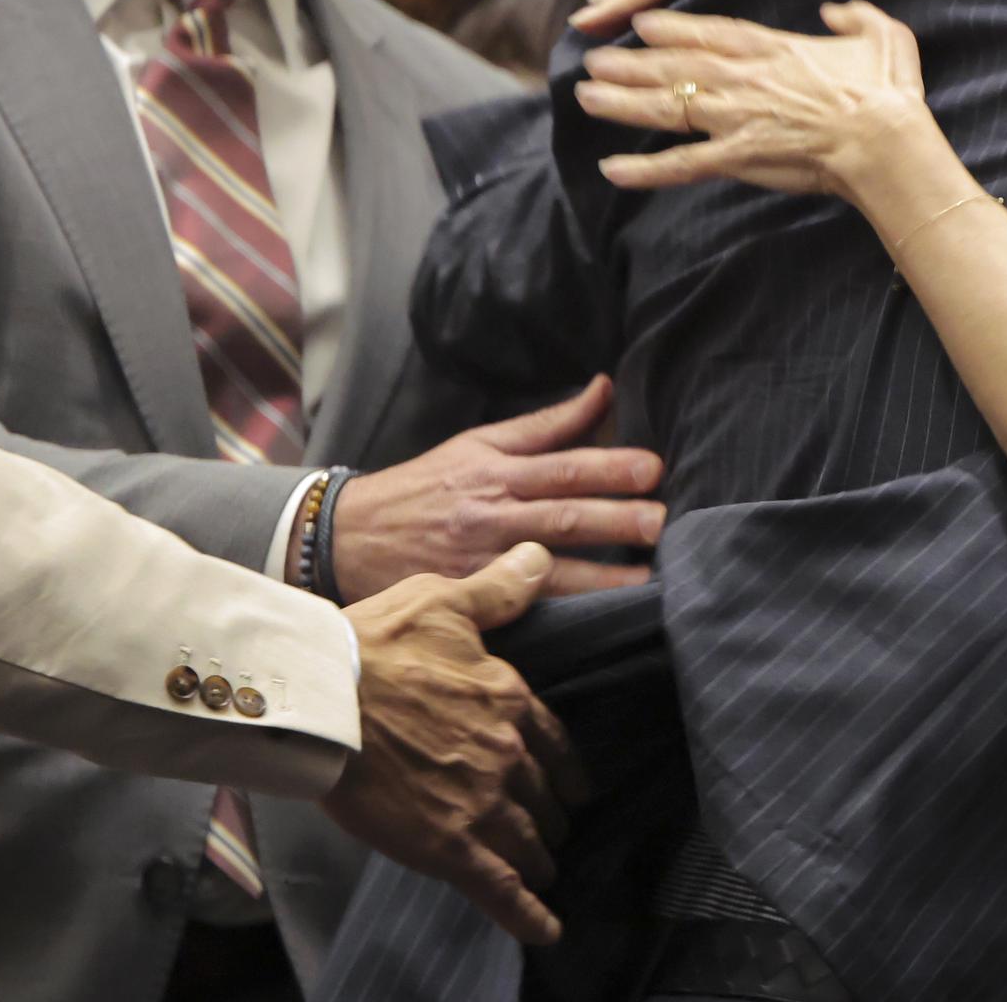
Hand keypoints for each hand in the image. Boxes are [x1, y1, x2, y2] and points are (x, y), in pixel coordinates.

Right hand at [322, 542, 584, 944]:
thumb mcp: (445, 601)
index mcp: (510, 698)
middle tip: (550, 828)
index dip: (563, 767)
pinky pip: (503, 890)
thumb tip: (539, 558)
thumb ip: (498, 589)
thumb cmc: (376, 644)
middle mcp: (508, 754)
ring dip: (540, 856)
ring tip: (544, 869)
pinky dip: (528, 914)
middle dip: (549, 813)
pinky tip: (547, 930)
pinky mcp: (451, 847)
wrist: (323, 697)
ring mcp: (484, 804)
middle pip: (544, 796)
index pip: (555, 742)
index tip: (573, 783)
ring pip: (530, 841)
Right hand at [330, 376, 664, 601]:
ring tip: (648, 578)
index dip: (608, 466)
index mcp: (497, 471)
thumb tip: (606, 388)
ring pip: (547, 569)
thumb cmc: (427, 485)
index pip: (561, 466)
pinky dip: (560, 611)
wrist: (346, 536)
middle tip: (660, 521)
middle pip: (560, 516)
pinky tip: (598, 618)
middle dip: (615, 519)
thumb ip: (548, 424)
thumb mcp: (479, 442)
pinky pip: (520, 606)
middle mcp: (492, 515)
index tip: (653, 468)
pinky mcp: (468, 599)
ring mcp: (480, 562)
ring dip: (601, 576)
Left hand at [575, 0, 933, 199]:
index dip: (671, 27)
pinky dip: (644, 169)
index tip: (640, 22)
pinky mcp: (738, 159)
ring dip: (621, 104)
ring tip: (585, 98)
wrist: (886, 145)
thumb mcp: (884, 35)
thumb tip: (836, 9)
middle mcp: (745, 78)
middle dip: (629, 63)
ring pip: (666, 108)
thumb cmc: (889, 93)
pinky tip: (612, 170)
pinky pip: (681, 165)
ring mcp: (737, 118)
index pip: (709, 33)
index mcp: (773, 48)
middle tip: (593, 61)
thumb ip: (856, 15)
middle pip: (674, 66)